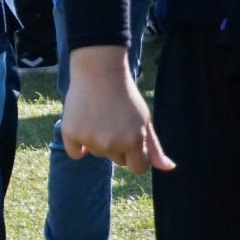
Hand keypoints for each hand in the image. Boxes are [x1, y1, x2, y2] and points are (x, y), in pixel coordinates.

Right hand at [60, 46, 174, 172]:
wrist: (99, 71)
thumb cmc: (125, 95)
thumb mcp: (144, 120)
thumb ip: (154, 148)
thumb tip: (168, 168)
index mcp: (134, 141)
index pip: (137, 167)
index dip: (136, 154)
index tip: (131, 138)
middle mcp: (112, 144)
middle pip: (117, 160)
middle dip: (117, 145)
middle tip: (113, 120)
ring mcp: (90, 139)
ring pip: (97, 153)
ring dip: (98, 141)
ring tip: (98, 117)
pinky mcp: (71, 133)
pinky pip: (75, 153)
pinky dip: (78, 145)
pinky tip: (82, 126)